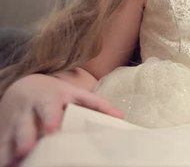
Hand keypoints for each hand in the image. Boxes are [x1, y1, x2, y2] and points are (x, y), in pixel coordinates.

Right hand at [0, 74, 122, 165]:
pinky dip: (3, 154)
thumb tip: (121, 117)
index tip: (52, 130)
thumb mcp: (76, 94)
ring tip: (16, 161)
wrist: (26, 85)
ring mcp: (17, 118)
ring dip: (13, 148)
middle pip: (26, 123)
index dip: (51, 117)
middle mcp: (31, 108)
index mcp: (51, 98)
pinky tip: (7, 165)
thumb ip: (97, 105)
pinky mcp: (6, 128)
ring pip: (12, 134)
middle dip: (27, 136)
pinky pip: (2, 142)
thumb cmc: (58, 94)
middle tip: (28, 150)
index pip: (50, 106)